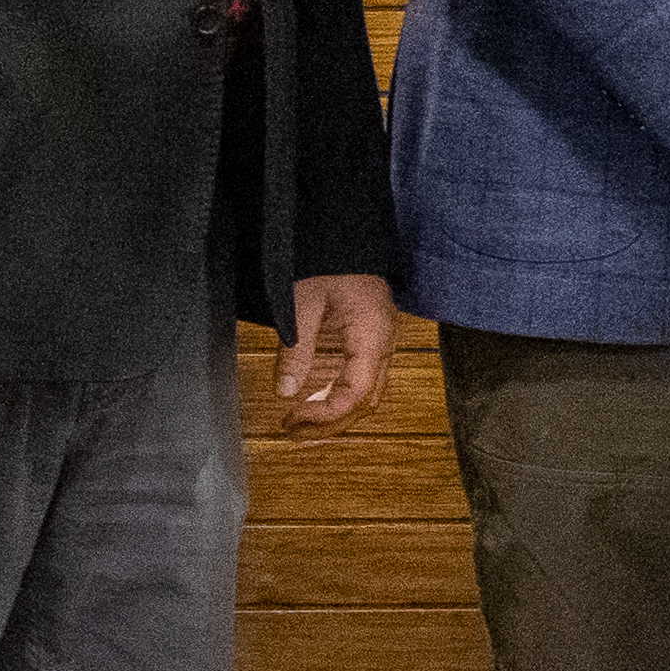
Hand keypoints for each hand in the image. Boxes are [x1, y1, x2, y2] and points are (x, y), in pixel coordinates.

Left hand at [275, 274, 395, 427]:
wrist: (344, 238)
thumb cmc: (328, 260)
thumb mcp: (301, 302)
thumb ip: (295, 349)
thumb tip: (285, 392)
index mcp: (373, 335)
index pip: (357, 392)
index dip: (326, 413)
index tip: (293, 419)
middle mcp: (383, 344)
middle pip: (365, 402)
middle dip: (329, 424)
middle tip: (291, 432)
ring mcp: (379, 344)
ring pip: (365, 396)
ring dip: (333, 415)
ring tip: (298, 425)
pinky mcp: (369, 342)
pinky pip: (359, 380)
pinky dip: (336, 397)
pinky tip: (313, 402)